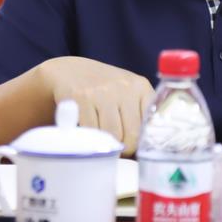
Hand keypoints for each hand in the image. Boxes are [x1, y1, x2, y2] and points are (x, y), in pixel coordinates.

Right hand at [37, 56, 153, 155]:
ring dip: (107, 145)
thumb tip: (146, 150)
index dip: (143, 143)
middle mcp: (124, 86)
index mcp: (141, 86)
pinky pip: (91, 131)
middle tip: (117, 150)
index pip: (151, 124)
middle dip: (124, 149)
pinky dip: (90, 138)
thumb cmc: (105, 88)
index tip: (136, 149)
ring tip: (102, 142)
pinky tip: (88, 133)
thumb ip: (140, 115)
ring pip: (111, 136)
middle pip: (132, 135)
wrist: (70, 70)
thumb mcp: (128, 93)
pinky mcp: (81, 97)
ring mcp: (102, 91)